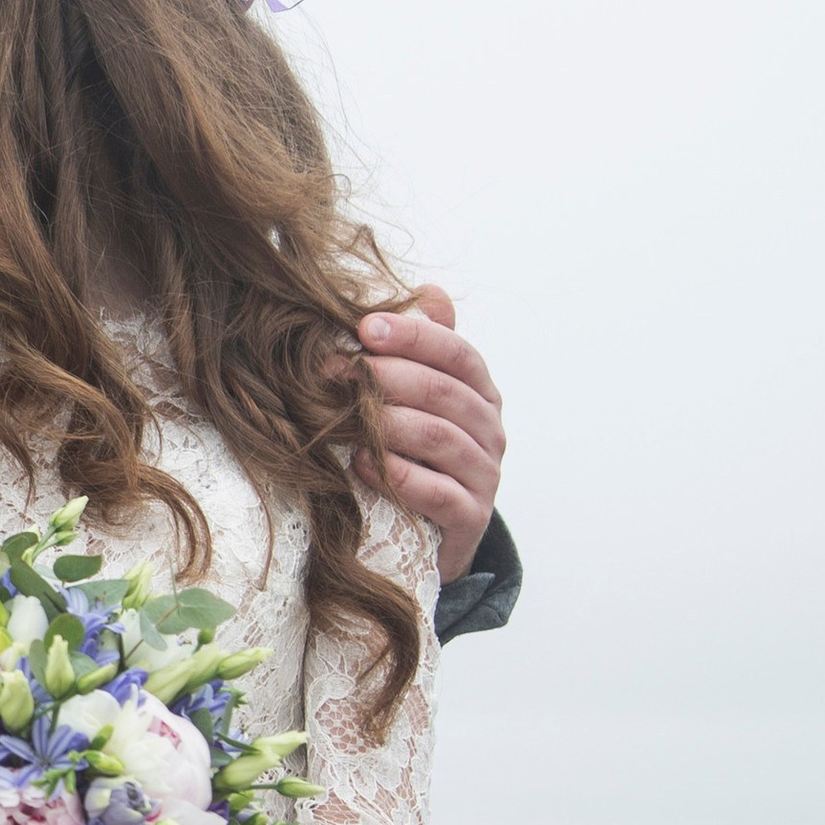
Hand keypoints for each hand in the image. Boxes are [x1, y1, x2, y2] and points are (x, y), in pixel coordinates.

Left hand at [353, 285, 504, 582]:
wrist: (435, 532)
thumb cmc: (419, 455)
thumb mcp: (422, 401)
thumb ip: (425, 350)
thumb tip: (430, 291)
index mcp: (479, 393)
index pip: (457, 354)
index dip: (414, 337)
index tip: (364, 328)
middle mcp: (490, 430)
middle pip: (444, 393)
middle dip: (387, 376)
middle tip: (334, 371)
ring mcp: (485, 475)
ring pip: (440, 439)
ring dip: (388, 423)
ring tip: (344, 417)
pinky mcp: (471, 518)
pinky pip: (439, 493)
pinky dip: (399, 476)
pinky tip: (362, 465)